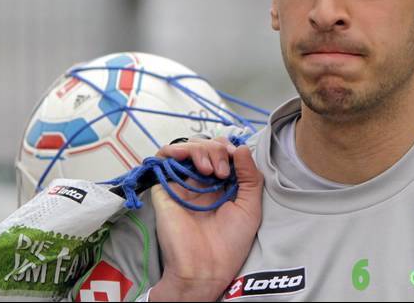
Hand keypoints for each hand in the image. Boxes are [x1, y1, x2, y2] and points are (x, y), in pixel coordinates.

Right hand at [148, 137, 262, 301]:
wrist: (206, 268)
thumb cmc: (230, 243)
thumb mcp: (250, 207)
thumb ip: (250, 176)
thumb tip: (241, 147)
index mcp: (221, 184)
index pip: (222, 151)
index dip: (229, 147)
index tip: (237, 156)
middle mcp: (201, 181)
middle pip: (205, 146)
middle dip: (217, 149)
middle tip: (223, 171)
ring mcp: (183, 183)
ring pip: (187, 147)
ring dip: (201, 149)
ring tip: (211, 169)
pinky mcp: (165, 188)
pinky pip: (164, 158)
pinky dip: (175, 149)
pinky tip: (190, 161)